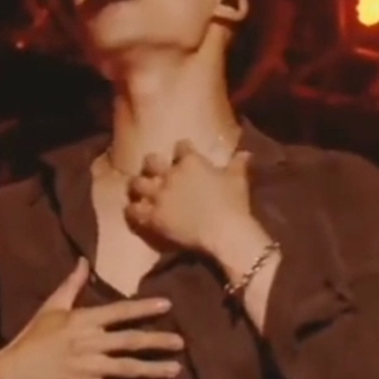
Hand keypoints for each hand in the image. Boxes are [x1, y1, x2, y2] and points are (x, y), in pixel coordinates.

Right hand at [0, 259, 182, 378]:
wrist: (12, 372)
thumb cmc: (32, 338)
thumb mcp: (51, 307)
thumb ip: (71, 284)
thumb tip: (83, 261)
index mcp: (83, 321)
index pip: (119, 312)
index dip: (144, 309)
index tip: (166, 305)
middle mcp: (89, 343)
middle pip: (130, 341)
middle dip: (158, 342)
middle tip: (182, 342)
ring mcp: (88, 368)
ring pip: (127, 368)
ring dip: (153, 369)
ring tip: (175, 369)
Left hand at [125, 140, 252, 250]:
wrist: (225, 231)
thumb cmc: (234, 204)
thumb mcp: (238, 179)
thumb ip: (239, 163)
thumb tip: (245, 152)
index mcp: (191, 162)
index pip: (181, 146)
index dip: (182, 150)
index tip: (183, 153)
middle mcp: (170, 175)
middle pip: (151, 161)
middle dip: (151, 164)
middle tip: (154, 170)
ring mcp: (159, 196)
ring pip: (137, 183)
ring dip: (138, 185)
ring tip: (139, 189)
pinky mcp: (153, 216)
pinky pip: (134, 210)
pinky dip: (132, 210)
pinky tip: (134, 210)